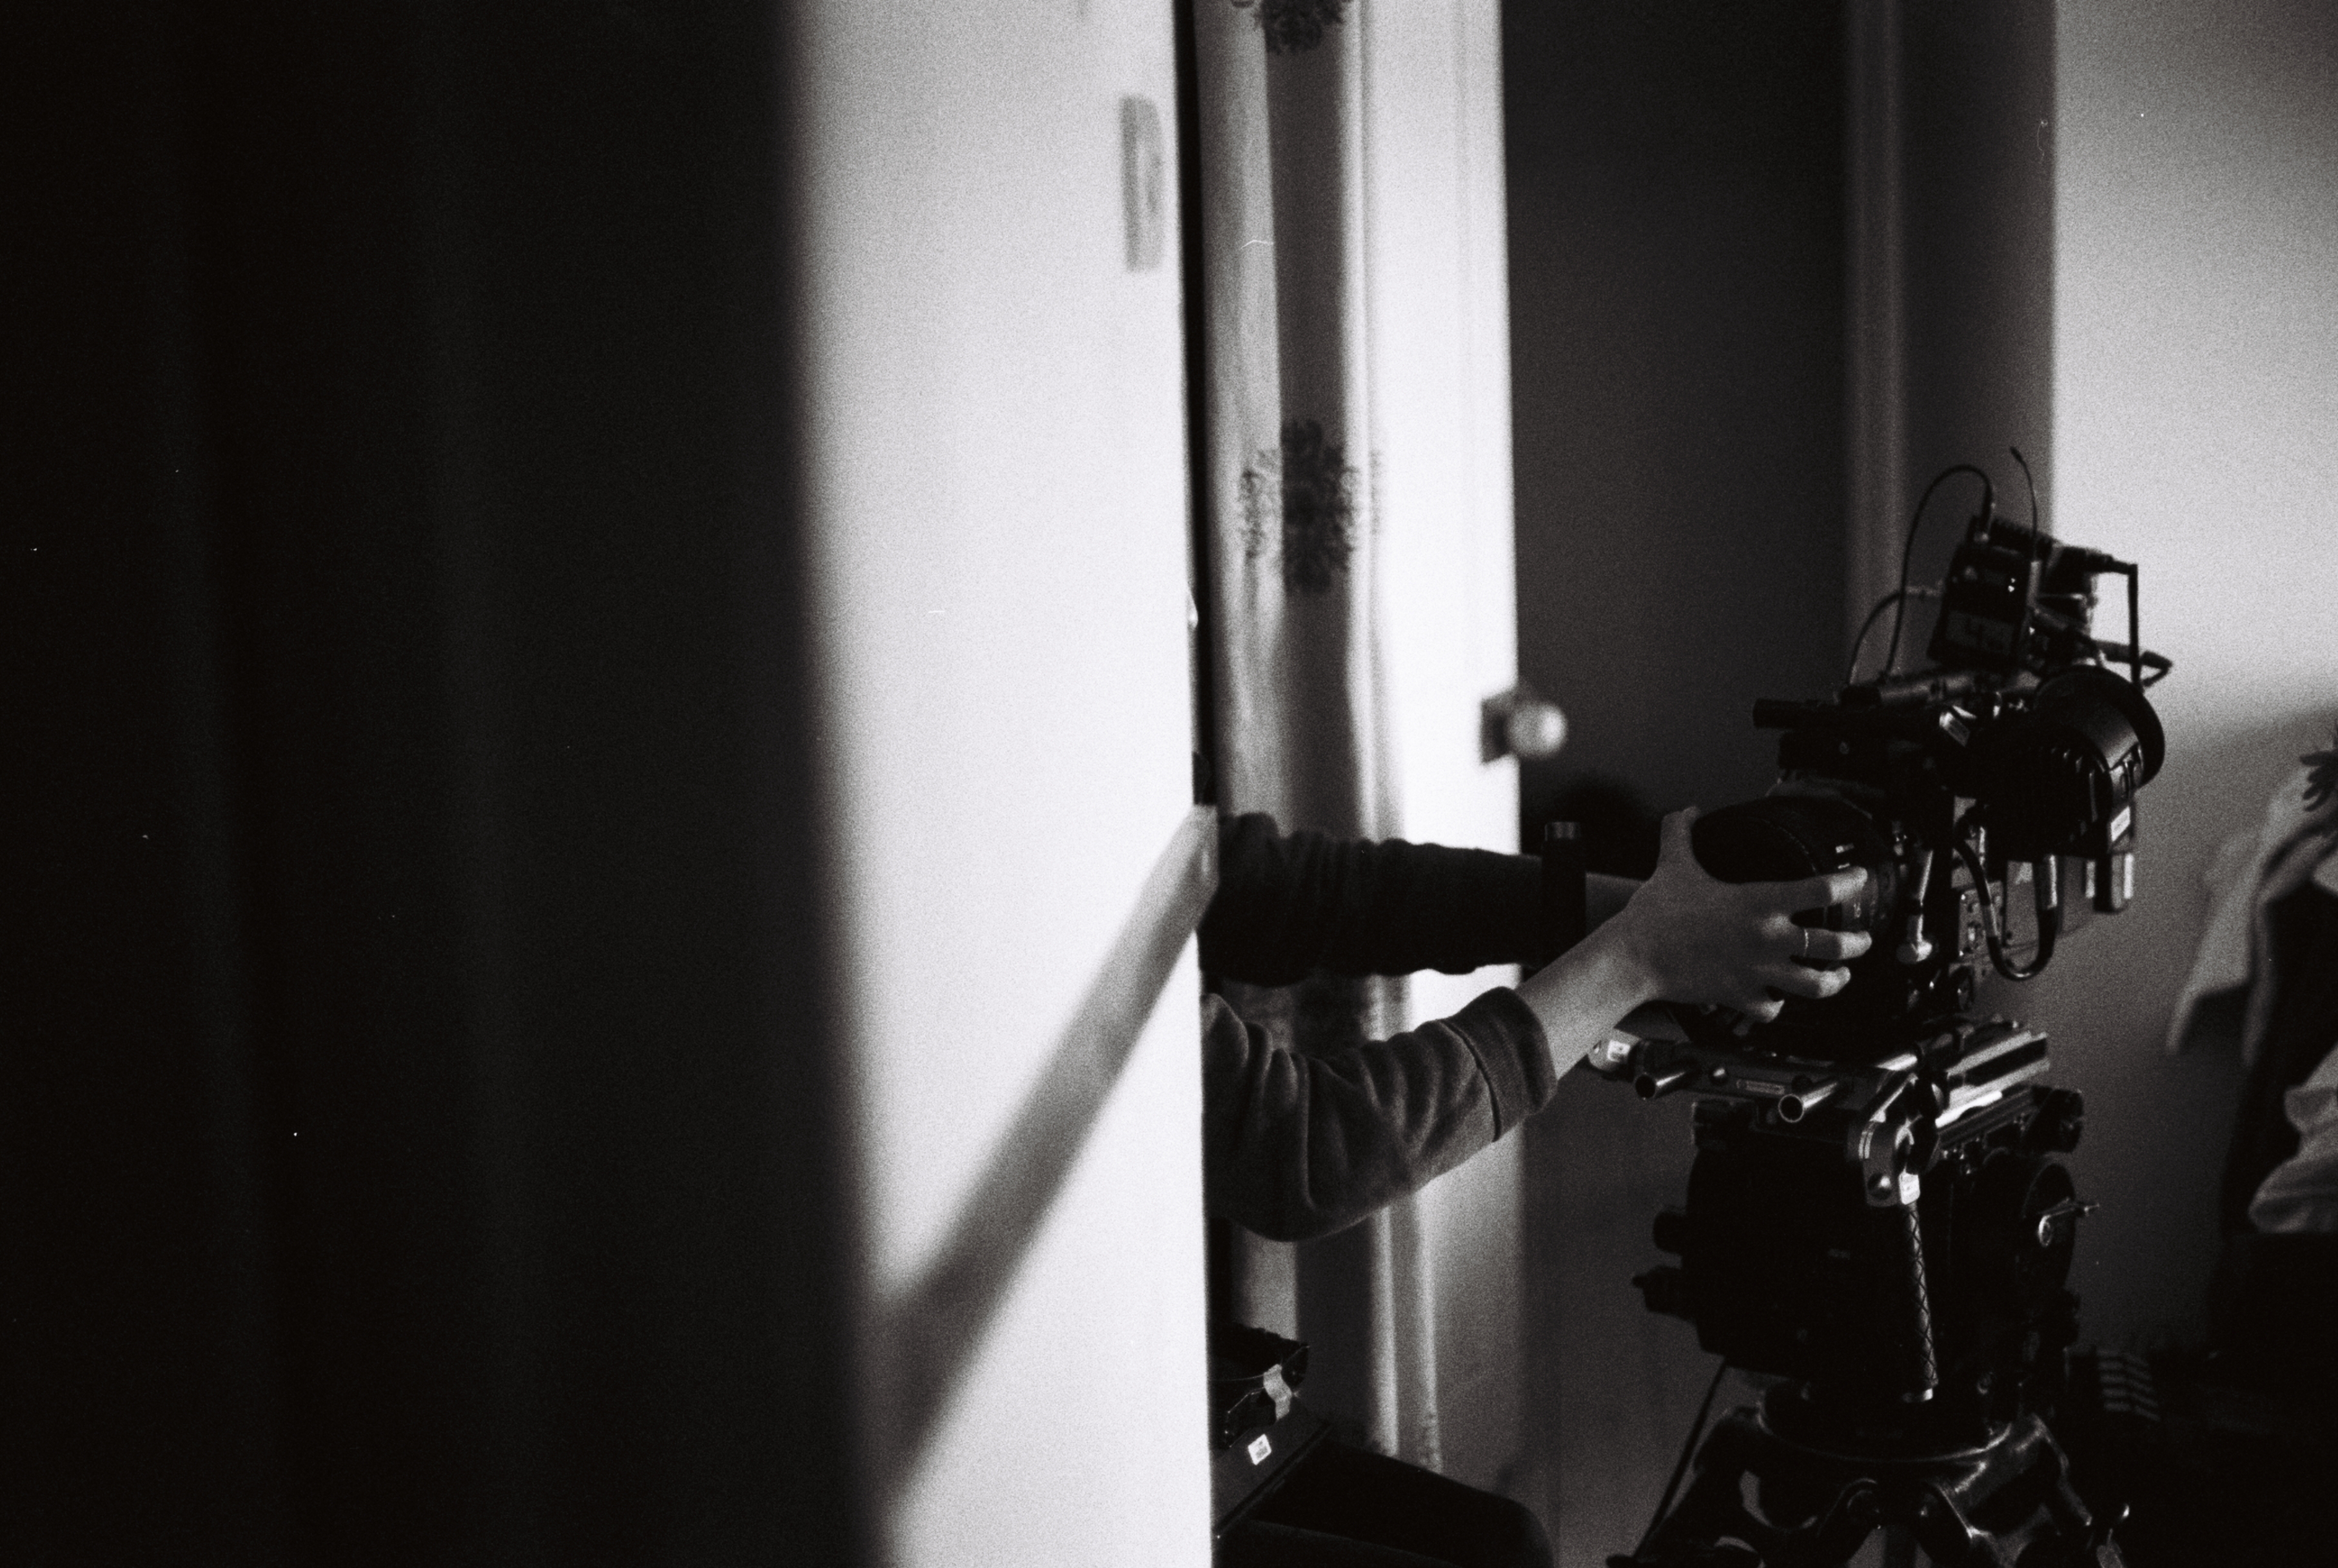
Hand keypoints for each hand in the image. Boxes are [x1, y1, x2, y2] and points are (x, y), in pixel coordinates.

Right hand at [1605, 807, 1871, 1022]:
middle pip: (1835, 945)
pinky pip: (1773, 1009)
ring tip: (1840, 976)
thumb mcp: (1672, 864)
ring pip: (1817, 985)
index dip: (1850, 881)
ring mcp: (1758, 972)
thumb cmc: (1655, 914)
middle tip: (1862, 939)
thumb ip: (1682, 832)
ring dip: (1835, 981)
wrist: (1634, 958)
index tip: (1858, 878)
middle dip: (1857, 943)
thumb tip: (1687, 812)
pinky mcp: (1741, 997)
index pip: (1822, 889)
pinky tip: (1779, 1000)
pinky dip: (1779, 1005)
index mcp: (1759, 902)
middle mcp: (1768, 939)